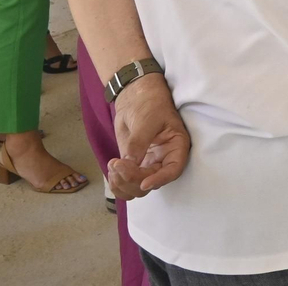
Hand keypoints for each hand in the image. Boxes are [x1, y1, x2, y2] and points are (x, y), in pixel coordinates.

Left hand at [110, 74, 189, 199]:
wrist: (136, 98)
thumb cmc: (150, 104)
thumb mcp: (147, 120)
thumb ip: (139, 143)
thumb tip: (130, 165)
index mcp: (175, 148)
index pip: (173, 170)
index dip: (160, 180)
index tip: (143, 183)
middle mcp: (164, 160)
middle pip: (151, 182)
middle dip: (132, 178)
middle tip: (117, 163)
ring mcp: (148, 165)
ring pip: (137, 189)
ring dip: (122, 183)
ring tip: (113, 165)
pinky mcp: (133, 166)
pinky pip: (126, 185)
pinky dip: (117, 184)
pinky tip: (112, 170)